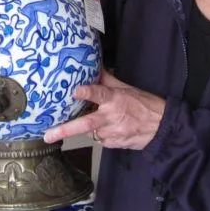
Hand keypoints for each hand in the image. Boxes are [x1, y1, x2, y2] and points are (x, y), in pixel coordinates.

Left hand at [43, 70, 165, 150]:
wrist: (161, 127)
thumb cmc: (144, 104)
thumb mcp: (125, 88)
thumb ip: (106, 80)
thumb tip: (91, 66)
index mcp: (116, 99)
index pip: (100, 93)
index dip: (87, 92)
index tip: (75, 90)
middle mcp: (112, 117)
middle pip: (86, 123)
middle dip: (65, 130)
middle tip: (48, 135)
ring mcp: (113, 133)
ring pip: (90, 132)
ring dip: (89, 127)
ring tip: (100, 119)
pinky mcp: (114, 144)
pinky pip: (99, 139)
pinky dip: (99, 134)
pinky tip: (108, 128)